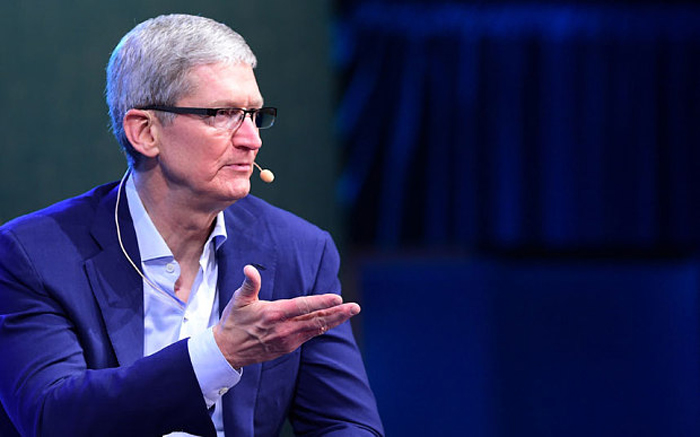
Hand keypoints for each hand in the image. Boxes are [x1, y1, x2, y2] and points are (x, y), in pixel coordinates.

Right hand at [213, 265, 359, 368]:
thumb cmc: (233, 322)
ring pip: (316, 328)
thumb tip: (250, 269)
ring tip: (350, 311)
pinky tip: (332, 321)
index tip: (338, 298)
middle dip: (337, 313)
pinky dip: (322, 327)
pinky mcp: (288, 347)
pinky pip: (309, 335)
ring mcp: (287, 340)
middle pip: (316, 319)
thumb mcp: (238, 300)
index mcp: (273, 314)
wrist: (227, 351)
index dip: (321, 302)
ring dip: (334, 320)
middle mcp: (284, 328)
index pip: (303, 306)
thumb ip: (249, 284)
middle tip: (355, 307)